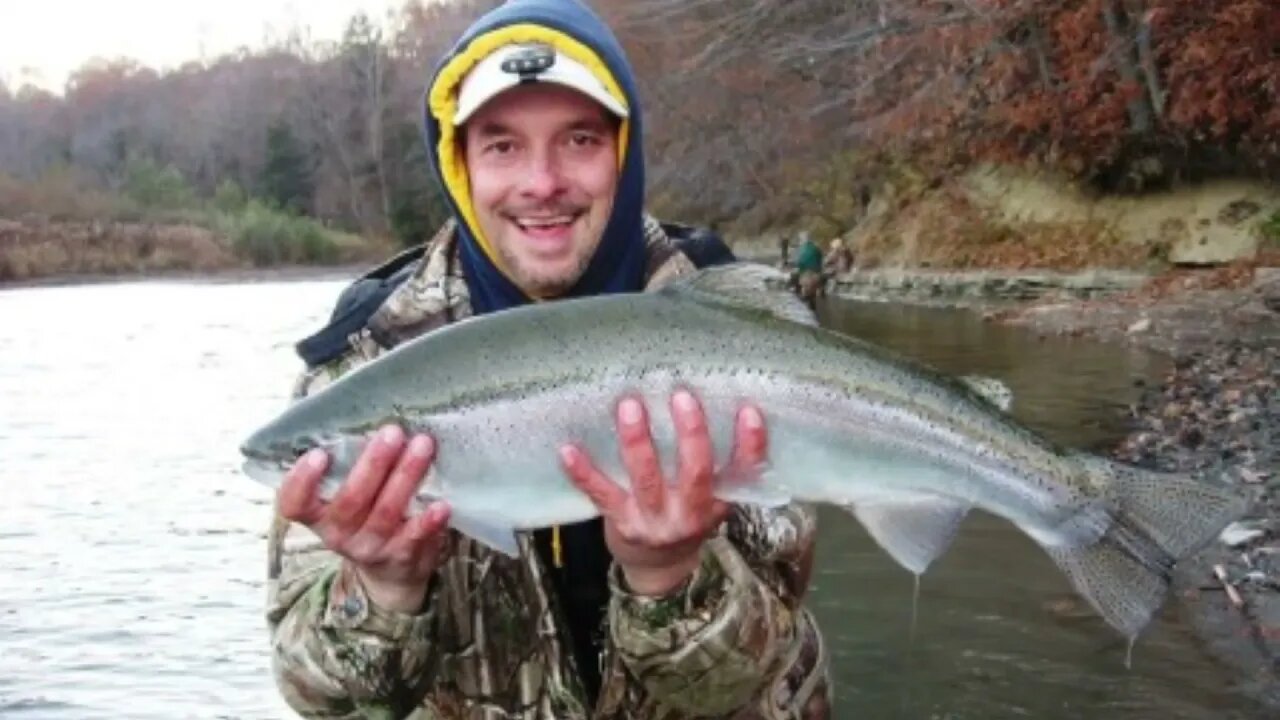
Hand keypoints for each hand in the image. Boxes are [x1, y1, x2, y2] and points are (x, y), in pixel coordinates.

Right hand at [277, 424, 450, 613]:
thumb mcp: (344, 497)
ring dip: (406, 477)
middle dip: (374, 464)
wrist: (390, 572)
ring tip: (423, 446)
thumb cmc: (365, 515)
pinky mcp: (401, 557)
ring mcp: (370, 548)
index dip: (301, 481)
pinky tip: (442, 504)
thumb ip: (347, 465)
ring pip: (386, 513)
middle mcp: (338, 534)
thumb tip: (364, 412)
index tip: (318, 454)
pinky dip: (428, 521)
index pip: (294, 505)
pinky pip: (414, 538)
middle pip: (351, 501)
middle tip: (393, 432)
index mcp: (317, 515)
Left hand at [559, 390, 767, 595]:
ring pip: (647, 478)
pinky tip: (568, 449)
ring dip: (638, 441)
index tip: (749, 411)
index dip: (751, 444)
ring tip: (630, 407)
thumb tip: (709, 397)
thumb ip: (714, 463)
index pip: (744, 471)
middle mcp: (690, 513)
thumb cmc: (686, 515)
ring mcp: (654, 520)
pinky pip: (601, 494)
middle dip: (690, 433)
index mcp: (719, 501)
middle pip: (696, 472)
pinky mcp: (622, 523)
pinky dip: (583, 472)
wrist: (659, 568)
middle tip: (681, 396)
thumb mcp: (712, 496)